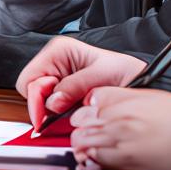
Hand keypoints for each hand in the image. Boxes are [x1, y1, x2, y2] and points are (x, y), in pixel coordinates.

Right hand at [14, 37, 146, 128]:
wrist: (141, 79)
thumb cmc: (125, 71)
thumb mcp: (101, 76)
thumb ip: (74, 87)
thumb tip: (52, 102)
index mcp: (59, 50)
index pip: (29, 78)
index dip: (35, 100)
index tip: (43, 119)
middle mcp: (54, 62)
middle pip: (30, 89)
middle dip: (43, 105)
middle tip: (61, 114)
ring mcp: (56, 75)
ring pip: (38, 99)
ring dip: (51, 110)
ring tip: (72, 109)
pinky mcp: (62, 89)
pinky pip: (49, 105)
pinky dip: (57, 113)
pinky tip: (72, 110)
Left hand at [68, 88, 170, 169]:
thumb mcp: (154, 97)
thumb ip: (125, 98)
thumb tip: (102, 101)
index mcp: (128, 100)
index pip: (92, 97)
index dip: (89, 105)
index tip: (92, 110)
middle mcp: (119, 119)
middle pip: (80, 119)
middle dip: (81, 123)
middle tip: (87, 127)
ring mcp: (120, 141)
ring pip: (82, 140)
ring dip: (83, 141)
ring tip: (91, 144)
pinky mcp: (124, 163)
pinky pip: (95, 159)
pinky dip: (92, 158)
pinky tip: (98, 157)